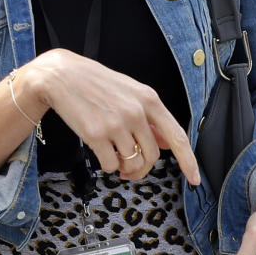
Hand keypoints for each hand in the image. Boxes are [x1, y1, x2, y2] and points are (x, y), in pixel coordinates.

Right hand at [27, 49, 199, 184]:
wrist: (60, 76)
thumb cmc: (94, 83)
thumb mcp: (129, 92)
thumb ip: (150, 116)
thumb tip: (167, 142)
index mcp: (148, 99)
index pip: (177, 136)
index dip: (188, 161)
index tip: (195, 179)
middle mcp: (136, 112)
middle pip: (152, 156)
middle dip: (143, 167)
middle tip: (131, 167)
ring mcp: (116, 124)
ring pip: (132, 162)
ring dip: (124, 167)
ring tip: (114, 157)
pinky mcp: (96, 135)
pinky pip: (110, 165)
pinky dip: (107, 165)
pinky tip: (101, 153)